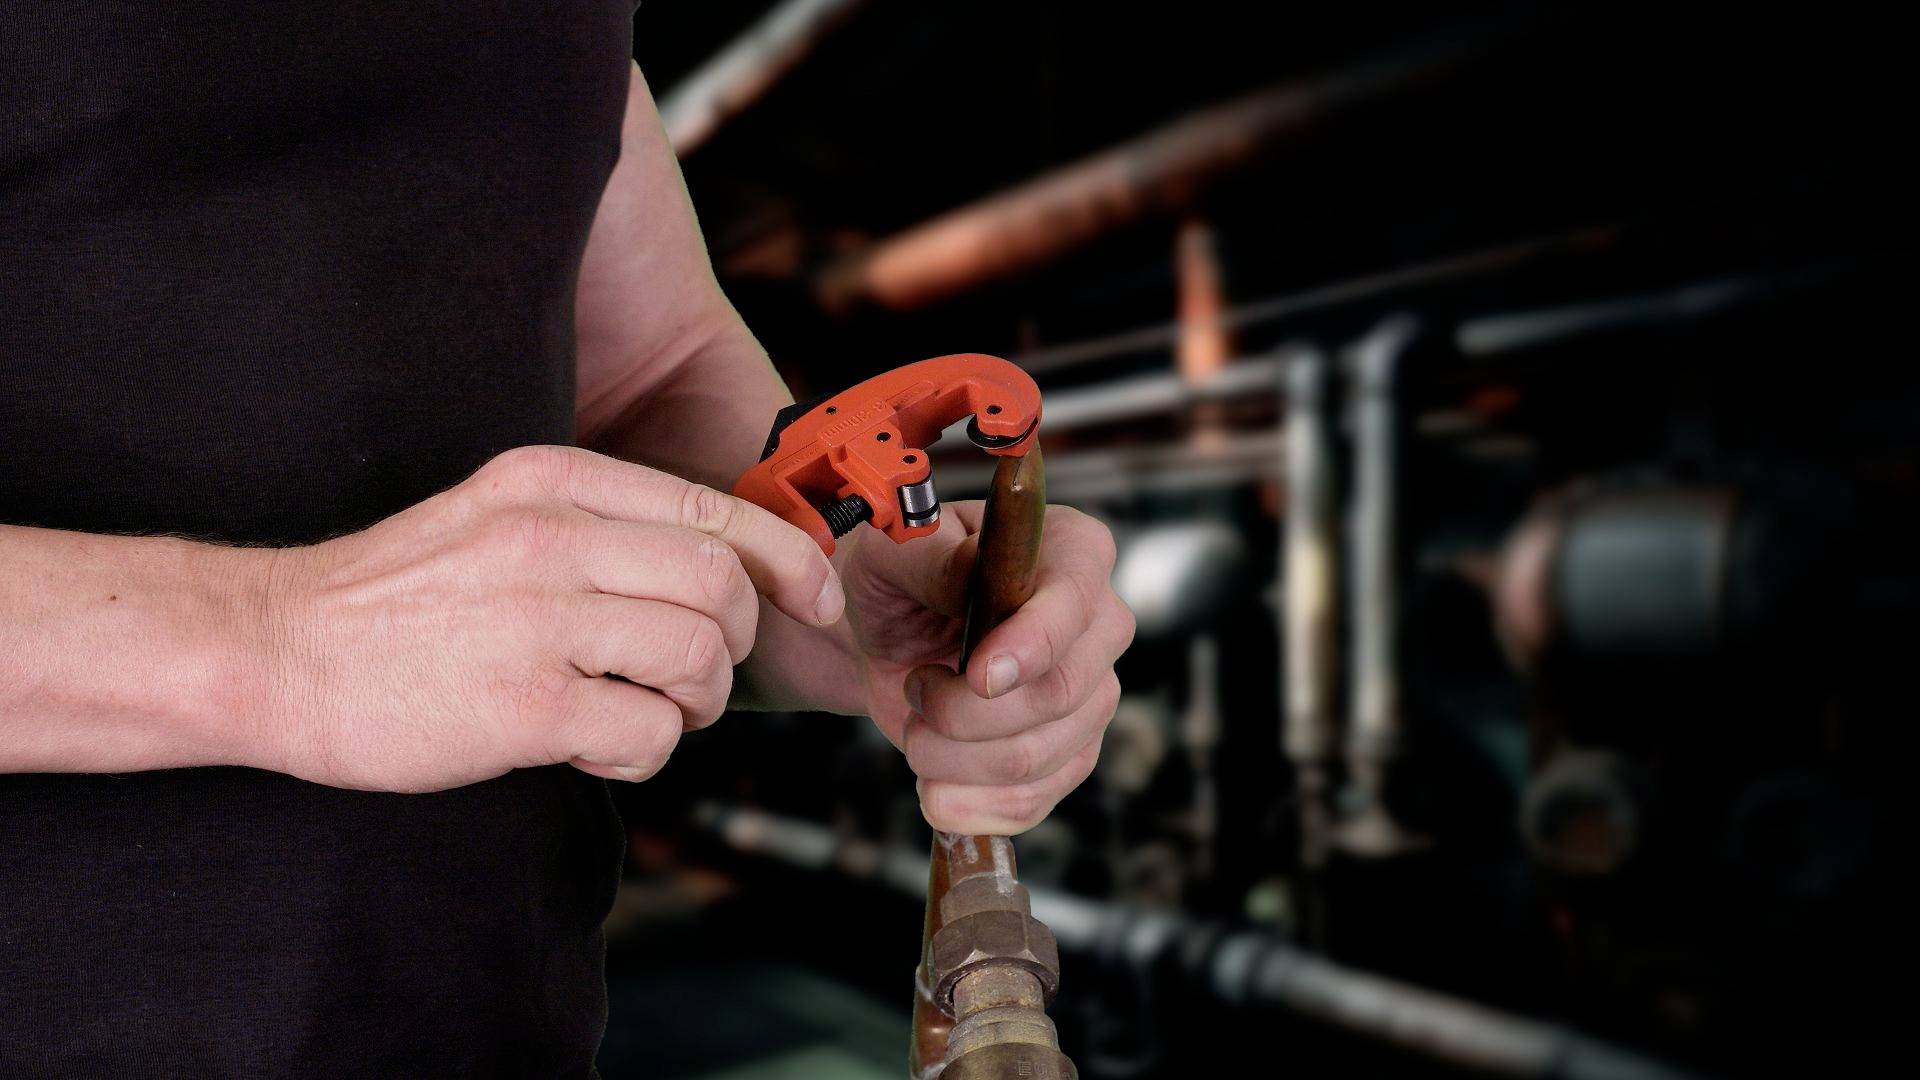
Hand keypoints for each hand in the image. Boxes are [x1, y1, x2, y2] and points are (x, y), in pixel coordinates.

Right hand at [256, 445, 841, 791]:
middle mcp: (552, 539)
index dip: (789, 561)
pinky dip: (641, 752)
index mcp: (552, 482)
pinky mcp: (523, 706)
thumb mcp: (498, 514)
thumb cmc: (397, 595)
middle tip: (690, 675)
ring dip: (694, 702)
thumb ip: (601, 526)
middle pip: (723, 586)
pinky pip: (648, 734)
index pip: (715, 510)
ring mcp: (538, 621)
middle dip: (732, 643)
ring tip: (646, 711)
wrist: (275, 648)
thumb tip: (723, 567)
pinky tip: (591, 744)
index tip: (815, 600)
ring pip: (699, 657)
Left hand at [841, 504, 1132, 833]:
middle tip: (916, 688)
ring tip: (916, 728)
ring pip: (1036, 757)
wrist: (890, 637)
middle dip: (964, 713)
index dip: (1031, 646)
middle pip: (1059, 694)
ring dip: (951, 758)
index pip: (1074, 603)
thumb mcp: (896, 552)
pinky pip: (1031, 800)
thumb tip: (970, 578)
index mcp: (1072, 552)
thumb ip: (932, 559)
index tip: (978, 675)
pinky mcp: (1070, 755)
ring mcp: (1093, 696)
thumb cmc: (901, 579)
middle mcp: (1099, 625)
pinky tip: (933, 784)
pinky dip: (968, 803)